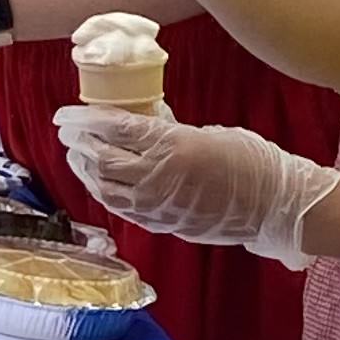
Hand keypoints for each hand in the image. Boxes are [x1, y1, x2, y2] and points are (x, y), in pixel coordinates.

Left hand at [52, 104, 339, 260]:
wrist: (275, 205)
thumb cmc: (248, 160)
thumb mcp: (205, 132)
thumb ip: (168, 133)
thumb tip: (140, 129)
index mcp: (171, 146)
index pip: (112, 130)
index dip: (82, 121)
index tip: (64, 115)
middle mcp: (157, 178)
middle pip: (101, 160)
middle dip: (78, 145)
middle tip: (68, 133)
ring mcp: (157, 205)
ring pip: (104, 188)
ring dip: (85, 171)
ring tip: (77, 155)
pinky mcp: (161, 223)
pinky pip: (121, 207)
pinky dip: (103, 192)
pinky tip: (99, 182)